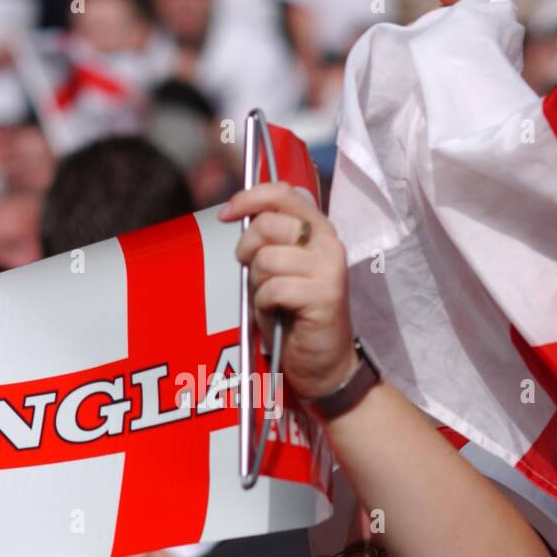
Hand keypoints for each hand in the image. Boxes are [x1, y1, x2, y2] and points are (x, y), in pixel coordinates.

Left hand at [219, 183, 358, 402]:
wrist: (324, 363)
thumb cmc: (296, 316)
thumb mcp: (281, 269)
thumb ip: (269, 241)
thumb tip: (237, 216)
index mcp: (318, 229)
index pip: (283, 194)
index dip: (249, 198)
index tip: (226, 214)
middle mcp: (328, 242)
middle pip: (268, 224)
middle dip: (248, 250)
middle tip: (255, 275)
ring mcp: (329, 267)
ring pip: (267, 259)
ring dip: (258, 285)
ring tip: (271, 301)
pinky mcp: (325, 294)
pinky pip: (273, 288)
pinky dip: (264, 306)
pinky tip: (277, 315)